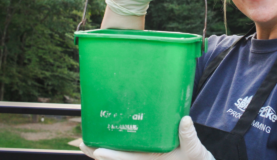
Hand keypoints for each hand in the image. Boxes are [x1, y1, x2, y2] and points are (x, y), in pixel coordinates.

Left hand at [80, 116, 214, 159]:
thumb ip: (189, 137)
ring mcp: (145, 157)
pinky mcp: (149, 152)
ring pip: (120, 154)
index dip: (111, 156)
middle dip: (98, 153)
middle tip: (81, 143)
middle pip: (117, 159)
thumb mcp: (195, 151)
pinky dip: (117, 145)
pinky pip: (129, 150)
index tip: (96, 150)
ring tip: (87, 140)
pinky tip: (110, 136)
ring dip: (103, 148)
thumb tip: (185, 120)